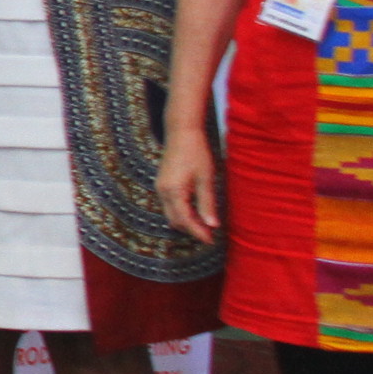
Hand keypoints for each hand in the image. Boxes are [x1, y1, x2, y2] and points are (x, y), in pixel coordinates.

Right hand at [157, 125, 220, 245]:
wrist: (181, 132)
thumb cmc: (196, 153)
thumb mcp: (206, 179)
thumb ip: (207, 203)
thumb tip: (212, 225)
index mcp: (174, 191)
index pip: (185, 220)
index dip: (198, 232)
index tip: (211, 241)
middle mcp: (162, 192)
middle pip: (175, 220)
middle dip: (191, 230)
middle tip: (210, 235)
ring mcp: (160, 188)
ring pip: (171, 214)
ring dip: (186, 222)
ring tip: (204, 225)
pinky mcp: (162, 184)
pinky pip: (169, 205)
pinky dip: (181, 213)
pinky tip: (195, 211)